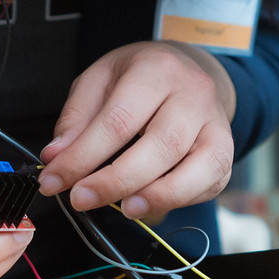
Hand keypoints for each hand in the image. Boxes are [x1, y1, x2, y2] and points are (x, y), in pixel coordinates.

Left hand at [36, 42, 236, 221]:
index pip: (119, 120)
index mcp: (157, 69)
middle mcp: (193, 94)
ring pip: (195, 166)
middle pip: (160, 145)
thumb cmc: (139, 77)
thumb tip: (56, 157)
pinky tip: (149, 205)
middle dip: (116, 181)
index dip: (83, 156)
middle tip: (81, 199)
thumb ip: (76, 118)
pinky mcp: (224, 151)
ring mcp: (215, 123)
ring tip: (123, 209)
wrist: (189, 70)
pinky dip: (179, 200)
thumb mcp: (99, 79)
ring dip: (156, 196)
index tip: (53, 180)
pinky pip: (208, 182)